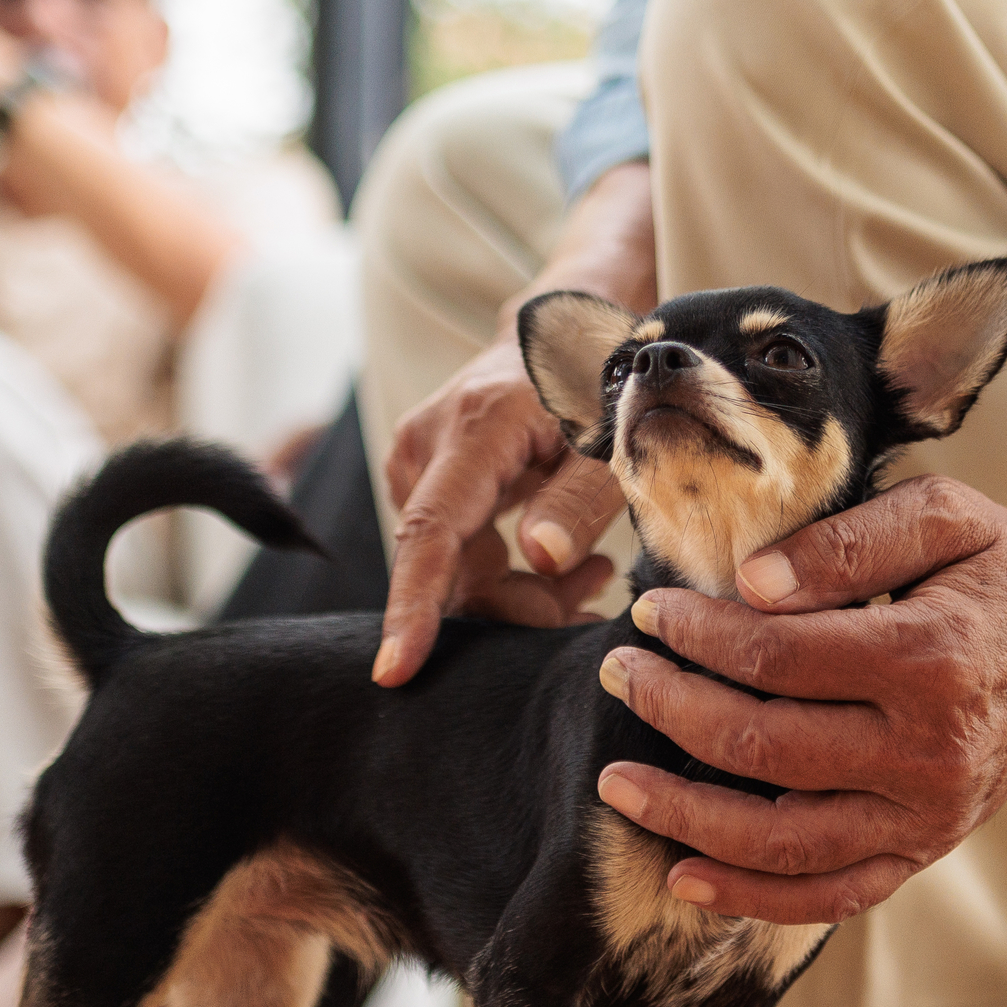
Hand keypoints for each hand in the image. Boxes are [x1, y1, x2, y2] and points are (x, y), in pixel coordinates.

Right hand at [371, 335, 629, 685]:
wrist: (559, 339)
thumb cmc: (593, 385)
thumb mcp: (611, 438)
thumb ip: (578, 498)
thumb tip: (542, 559)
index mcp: (475, 429)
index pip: (431, 531)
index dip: (414, 605)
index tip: (395, 667)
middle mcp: (426, 445)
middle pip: (449, 567)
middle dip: (518, 604)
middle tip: (593, 591)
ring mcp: (415, 463)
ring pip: (454, 570)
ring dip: (520, 590)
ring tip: (590, 571)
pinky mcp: (421, 481)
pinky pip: (456, 555)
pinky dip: (508, 573)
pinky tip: (558, 560)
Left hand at [589, 476, 1006, 925]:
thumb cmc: (1006, 566)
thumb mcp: (945, 514)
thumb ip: (847, 541)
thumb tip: (751, 583)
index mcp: (929, 657)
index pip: (777, 655)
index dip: (696, 635)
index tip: (648, 613)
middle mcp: (928, 750)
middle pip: (764, 746)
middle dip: (670, 710)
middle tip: (619, 674)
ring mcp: (929, 814)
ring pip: (784, 841)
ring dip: (686, 819)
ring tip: (617, 784)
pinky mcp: (928, 849)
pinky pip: (831, 896)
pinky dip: (753, 899)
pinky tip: (685, 877)